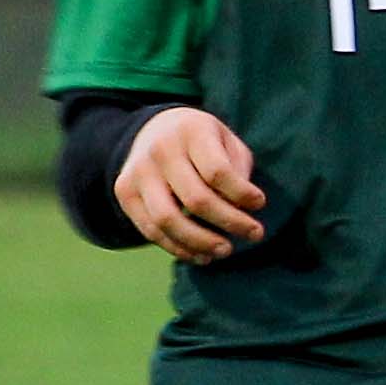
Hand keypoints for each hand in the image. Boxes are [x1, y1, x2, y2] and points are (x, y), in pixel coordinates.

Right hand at [115, 108, 264, 261]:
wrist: (154, 129)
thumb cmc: (202, 141)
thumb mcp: (226, 141)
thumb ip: (237, 171)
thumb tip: (240, 211)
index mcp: (190, 130)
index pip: (217, 171)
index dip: (242, 193)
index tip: (260, 204)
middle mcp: (160, 149)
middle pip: (196, 199)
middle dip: (229, 222)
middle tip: (254, 234)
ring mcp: (138, 172)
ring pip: (168, 220)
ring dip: (201, 243)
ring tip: (225, 250)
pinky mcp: (124, 192)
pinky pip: (150, 230)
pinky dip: (178, 248)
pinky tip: (201, 255)